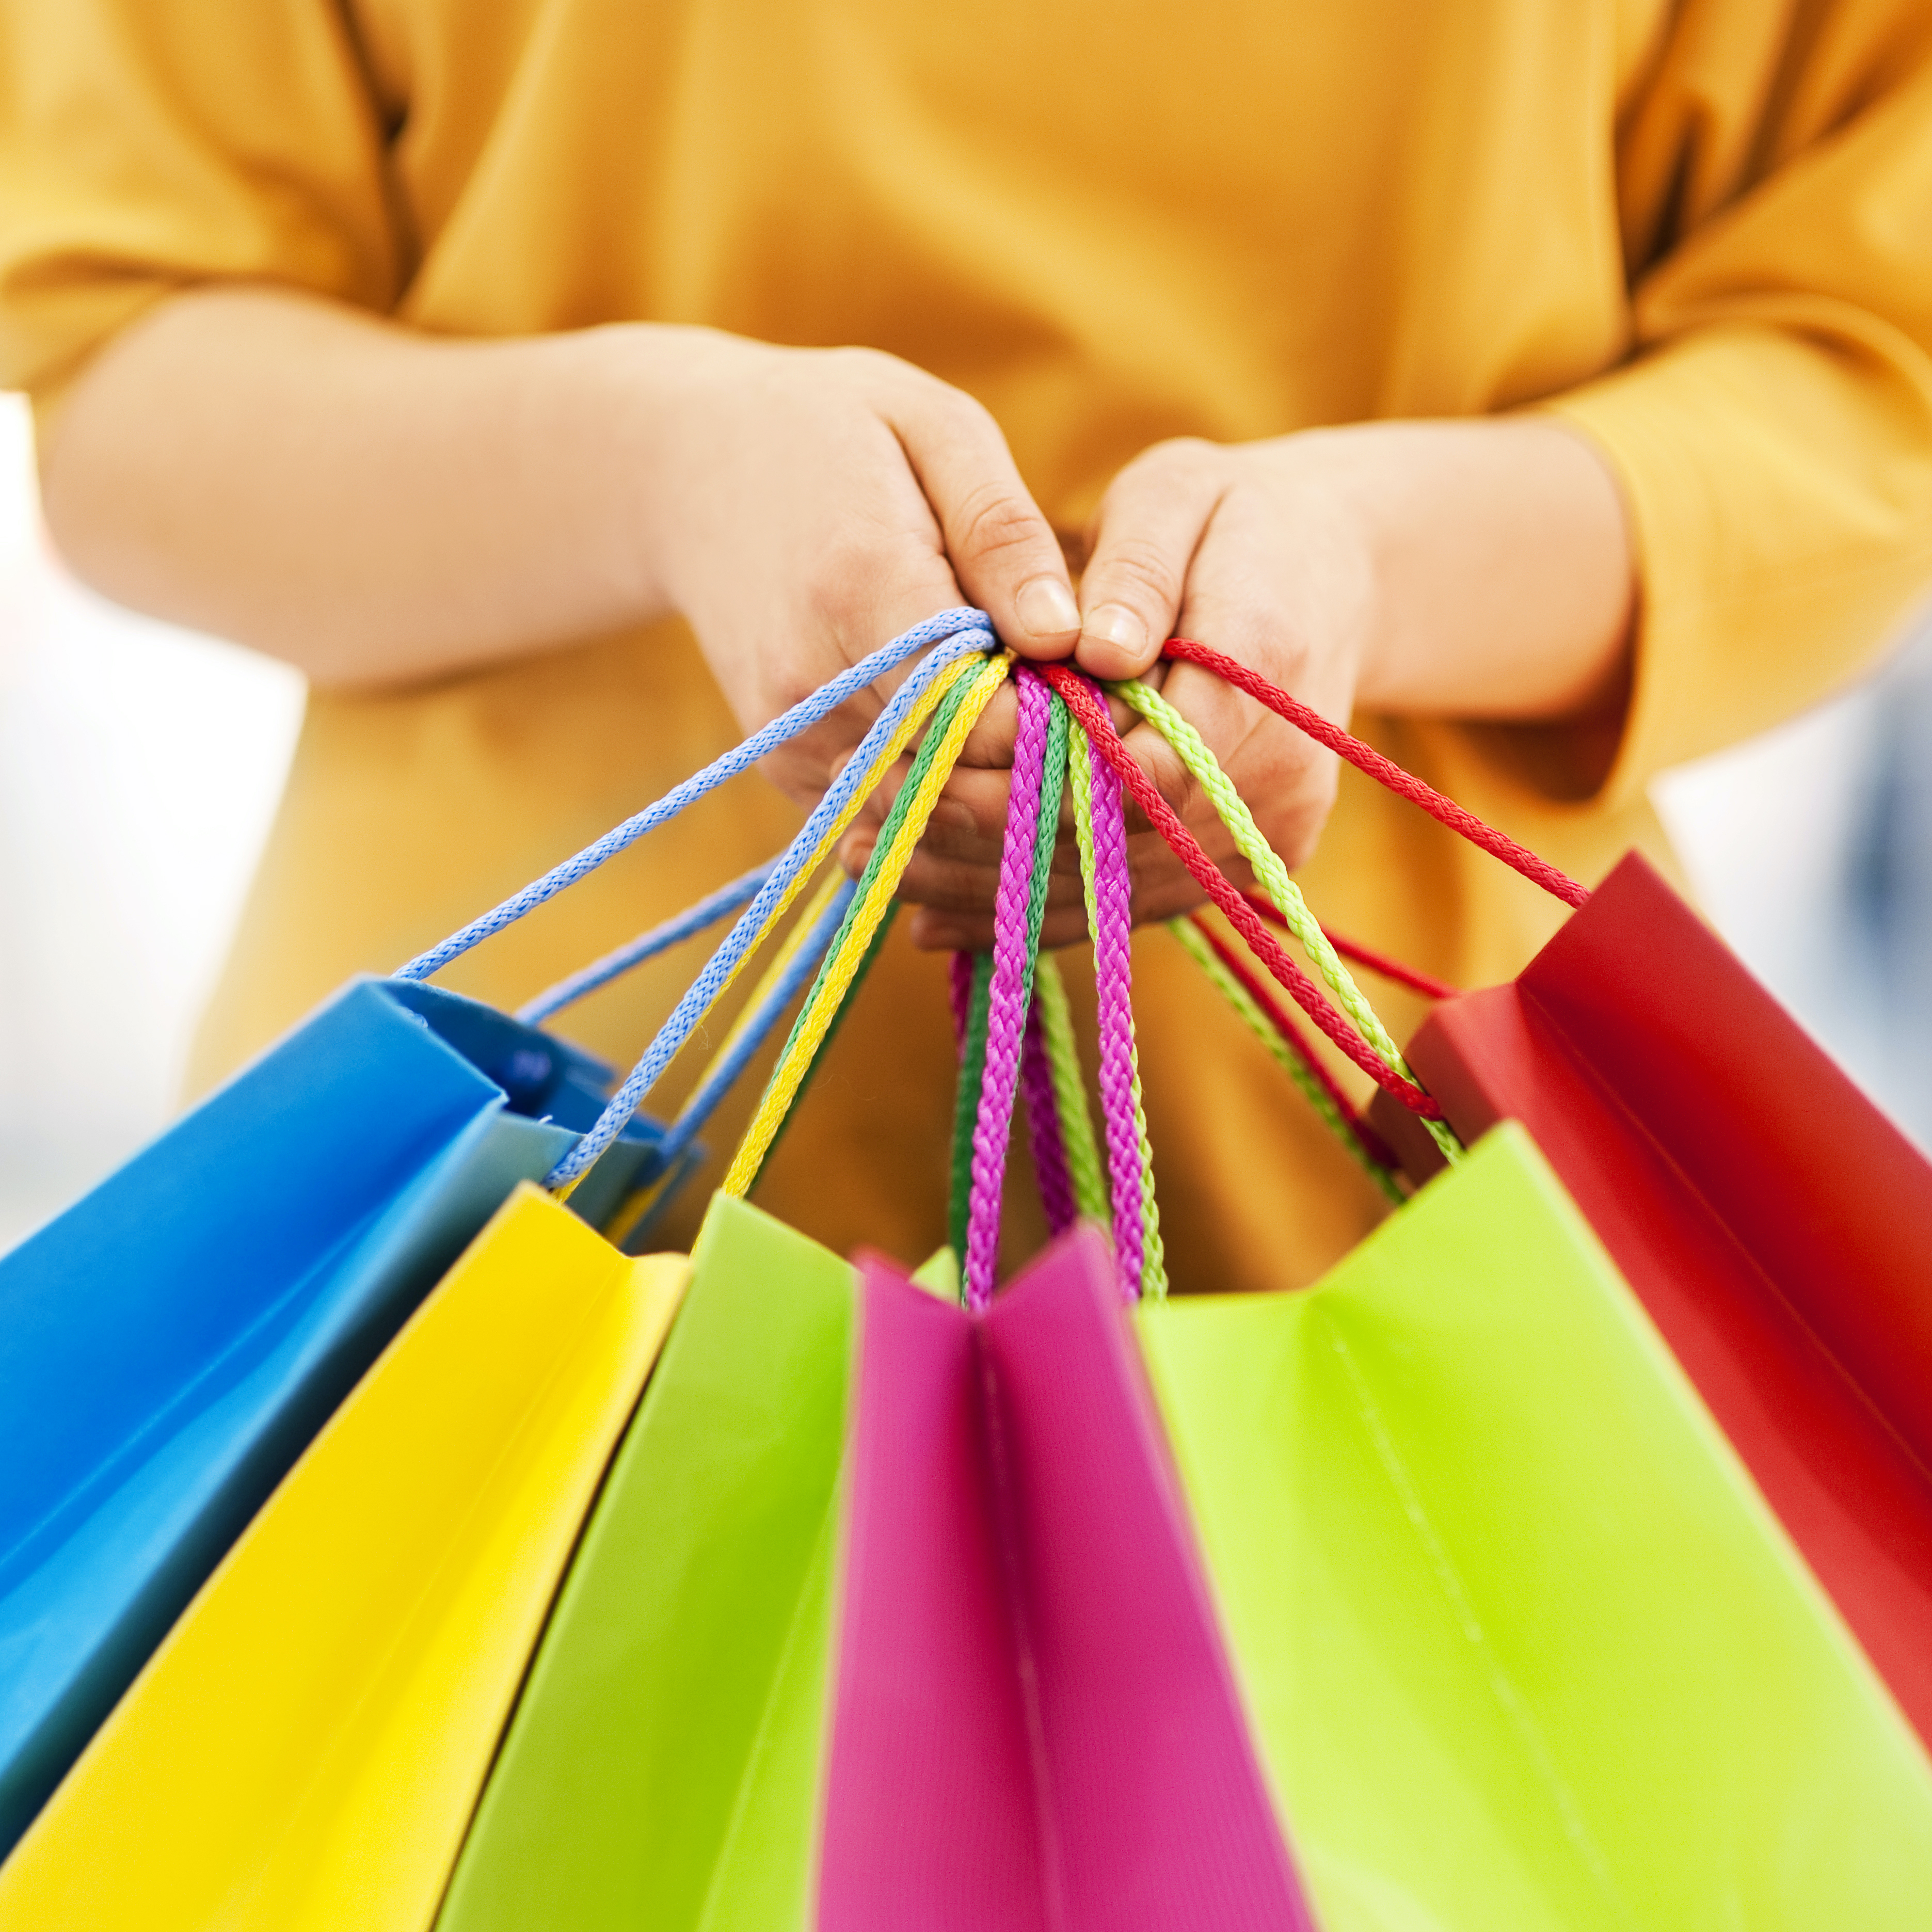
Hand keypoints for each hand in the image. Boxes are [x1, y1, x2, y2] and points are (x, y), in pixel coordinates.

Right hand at [636, 331, 1079, 814]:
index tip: (1094, 676)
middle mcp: (812, 680)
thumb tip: (1068, 636)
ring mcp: (788, 733)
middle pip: (958, 773)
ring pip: (925, 803)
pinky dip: (935, 773)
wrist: (685, 467)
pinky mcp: (781, 764)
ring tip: (1013, 695)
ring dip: (986, 771)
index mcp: (861, 587)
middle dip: (1032, 756)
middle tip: (1074, 697)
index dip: (1058, 714)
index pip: (983, 713)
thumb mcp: (936, 431)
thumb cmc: (834, 430)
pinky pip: (885, 803)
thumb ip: (1003, 534)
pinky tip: (953, 710)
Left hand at [891, 433, 1377, 948]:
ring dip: (991, 895)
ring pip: (1111, 893)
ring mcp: (1266, 839)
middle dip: (982, 847)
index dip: (1018, 784)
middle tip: (861, 836)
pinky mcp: (1236, 865)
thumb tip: (1094, 649)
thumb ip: (1136, 570)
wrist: (1328, 573)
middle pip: (1113, 846)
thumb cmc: (1234, 518)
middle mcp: (1280, 783)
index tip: (915, 773)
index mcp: (1263, 680)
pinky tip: (937, 911)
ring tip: (881, 874)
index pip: (1133, 769)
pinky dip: (1032, 910)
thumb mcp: (1180, 495)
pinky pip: (1126, 904)